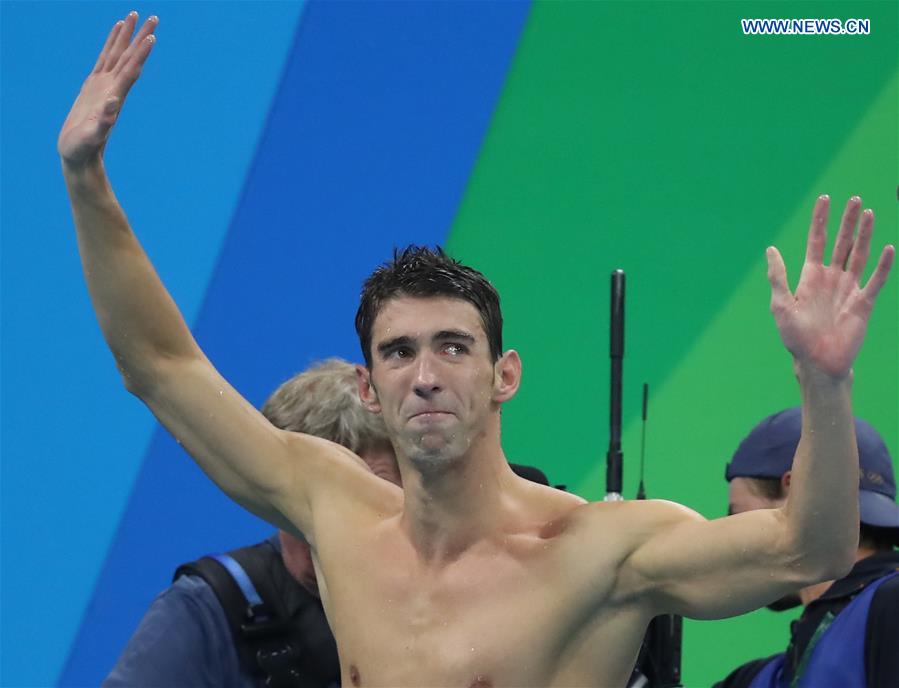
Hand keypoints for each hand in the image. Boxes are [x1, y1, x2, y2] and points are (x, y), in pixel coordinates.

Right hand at [58, 12, 156, 166]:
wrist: (80, 155)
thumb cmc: (84, 148)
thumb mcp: (93, 135)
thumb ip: (104, 121)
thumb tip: (114, 103)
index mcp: (115, 97)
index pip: (131, 70)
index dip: (140, 53)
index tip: (152, 36)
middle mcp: (114, 88)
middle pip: (129, 57)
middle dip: (141, 36)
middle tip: (153, 16)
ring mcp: (104, 85)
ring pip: (118, 54)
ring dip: (128, 36)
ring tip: (134, 15)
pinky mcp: (94, 86)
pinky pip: (105, 59)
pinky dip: (111, 43)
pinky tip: (117, 31)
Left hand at [767, 195, 893, 379]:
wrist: (817, 362)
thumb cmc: (795, 337)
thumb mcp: (781, 305)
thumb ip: (778, 277)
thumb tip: (770, 249)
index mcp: (810, 277)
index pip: (816, 241)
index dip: (820, 221)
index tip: (825, 199)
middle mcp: (831, 279)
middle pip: (841, 243)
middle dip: (846, 221)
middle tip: (854, 199)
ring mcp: (848, 289)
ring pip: (859, 255)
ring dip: (864, 235)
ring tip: (869, 213)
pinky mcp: (863, 303)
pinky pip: (876, 280)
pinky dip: (883, 265)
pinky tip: (888, 248)